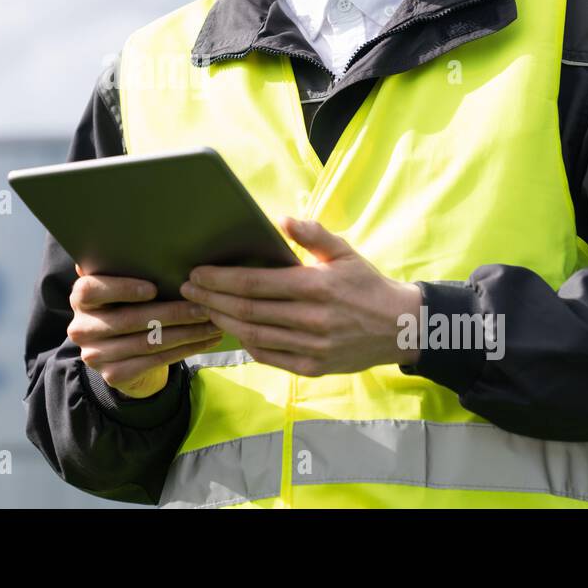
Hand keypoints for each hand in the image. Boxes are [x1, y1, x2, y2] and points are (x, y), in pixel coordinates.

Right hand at [68, 264, 223, 398]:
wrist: (121, 355)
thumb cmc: (128, 306)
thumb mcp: (122, 286)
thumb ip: (125, 267)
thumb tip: (144, 239)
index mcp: (81, 298)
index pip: (91, 290)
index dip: (121, 289)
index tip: (153, 288)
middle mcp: (82, 327)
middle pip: (129, 320)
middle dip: (172, 312)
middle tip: (203, 306)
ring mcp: (95, 355)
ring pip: (147, 342)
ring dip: (186, 333)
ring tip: (213, 323)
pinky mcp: (113, 375)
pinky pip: (155, 361)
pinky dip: (185, 350)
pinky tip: (205, 341)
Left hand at [179, 217, 422, 375]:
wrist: (401, 328)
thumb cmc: (366, 284)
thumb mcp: (344, 252)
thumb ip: (312, 234)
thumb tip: (279, 219)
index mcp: (316, 286)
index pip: (255, 283)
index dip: (220, 279)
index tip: (197, 273)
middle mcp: (312, 319)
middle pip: (247, 310)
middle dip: (211, 299)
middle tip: (187, 291)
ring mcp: (312, 347)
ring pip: (253, 335)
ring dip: (222, 321)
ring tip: (203, 309)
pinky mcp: (313, 368)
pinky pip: (269, 356)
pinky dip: (246, 343)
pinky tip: (232, 330)